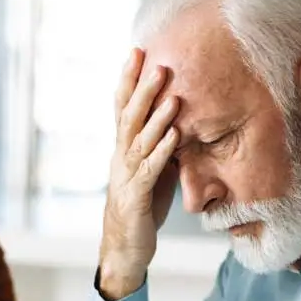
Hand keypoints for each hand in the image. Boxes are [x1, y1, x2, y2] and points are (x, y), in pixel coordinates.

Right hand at [98, 49, 180, 300]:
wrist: (124, 249)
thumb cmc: (141, 208)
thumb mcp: (152, 170)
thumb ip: (159, 145)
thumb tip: (180, 119)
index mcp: (122, 149)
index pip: (122, 107)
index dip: (128, 80)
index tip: (136, 51)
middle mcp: (120, 158)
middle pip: (128, 117)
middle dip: (142, 89)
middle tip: (156, 63)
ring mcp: (126, 177)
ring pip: (139, 140)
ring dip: (156, 116)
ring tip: (172, 94)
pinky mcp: (136, 198)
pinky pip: (150, 170)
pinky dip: (162, 151)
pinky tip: (175, 136)